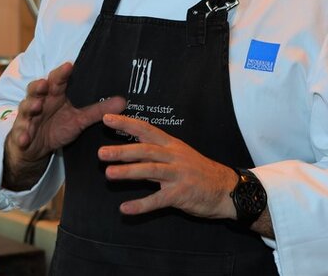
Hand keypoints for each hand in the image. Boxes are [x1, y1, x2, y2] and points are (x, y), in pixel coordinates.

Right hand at [3, 62, 125, 189]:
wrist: (36, 148)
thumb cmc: (57, 127)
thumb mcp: (79, 119)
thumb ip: (99, 110)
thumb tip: (123, 101)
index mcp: (54, 94)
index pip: (57, 80)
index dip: (62, 73)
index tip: (70, 66)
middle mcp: (39, 101)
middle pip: (37, 89)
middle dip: (40, 86)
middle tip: (45, 84)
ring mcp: (28, 116)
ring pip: (27, 107)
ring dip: (30, 106)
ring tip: (37, 106)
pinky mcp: (22, 133)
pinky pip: (20, 133)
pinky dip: (22, 135)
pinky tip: (24, 138)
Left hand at [98, 113, 237, 219]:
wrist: (226, 189)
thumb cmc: (199, 172)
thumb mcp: (179, 156)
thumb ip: (155, 154)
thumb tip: (129, 149)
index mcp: (172, 145)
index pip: (146, 130)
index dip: (126, 123)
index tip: (107, 118)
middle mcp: (174, 156)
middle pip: (146, 150)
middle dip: (122, 150)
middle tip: (101, 153)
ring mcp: (179, 175)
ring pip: (150, 170)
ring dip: (128, 172)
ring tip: (108, 173)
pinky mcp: (182, 194)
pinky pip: (158, 200)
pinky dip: (141, 205)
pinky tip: (125, 209)